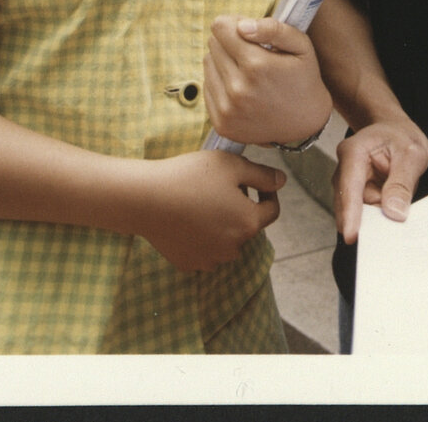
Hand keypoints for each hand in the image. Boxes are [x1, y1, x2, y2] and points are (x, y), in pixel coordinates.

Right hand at [133, 149, 284, 271]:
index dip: (267, 191)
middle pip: (247, 225)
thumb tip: (281, 181)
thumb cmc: (190, 177)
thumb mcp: (232, 165)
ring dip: (223, 224)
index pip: (272, 209)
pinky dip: (203, 237)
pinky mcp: (189, 264)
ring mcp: (210, 259)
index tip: (253, 180)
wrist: (146, 199)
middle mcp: (233, 248)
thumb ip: (262, 174)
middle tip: (220, 186)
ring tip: (202, 201)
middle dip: (241, 206)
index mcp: (248, 223)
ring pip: (227, 240)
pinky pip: (206, 250)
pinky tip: (188, 218)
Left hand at [204, 15, 331, 147]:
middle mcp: (237, 89)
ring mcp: (227, 109)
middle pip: (213, 44)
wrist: (305, 125)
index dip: (234, 23)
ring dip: (223, 61)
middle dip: (230, 41)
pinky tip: (240, 86)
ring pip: (207, 64)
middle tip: (250, 51)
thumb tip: (241, 25)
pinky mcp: (220, 123)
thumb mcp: (301, 46)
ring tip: (246, 69)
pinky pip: (206, 87)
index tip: (247, 31)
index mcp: (256, 65)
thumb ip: (273, 29)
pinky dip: (220, 81)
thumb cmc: (303, 79)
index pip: (220, 28)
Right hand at [333, 118, 427, 243]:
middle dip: (365, 224)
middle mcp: (345, 170)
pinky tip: (392, 223)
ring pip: (359, 213)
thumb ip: (402, 183)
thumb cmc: (401, 137)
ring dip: (376, 222)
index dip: (350, 213)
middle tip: (384, 244)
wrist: (396, 131)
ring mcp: (349, 185)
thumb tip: (393, 213)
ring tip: (395, 230)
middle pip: (349, 204)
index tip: (351, 236)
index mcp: (354, 152)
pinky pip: (366, 215)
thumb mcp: (411, 155)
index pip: (350, 186)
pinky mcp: (357, 197)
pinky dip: (379, 220)